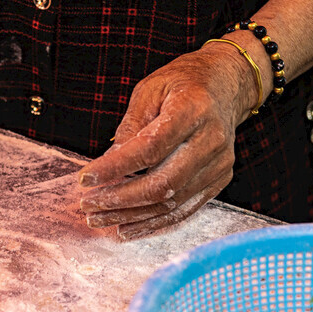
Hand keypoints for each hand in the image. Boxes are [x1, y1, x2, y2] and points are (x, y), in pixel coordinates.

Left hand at [77, 44, 256, 238]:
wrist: (227, 85)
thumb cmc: (183, 84)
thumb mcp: (150, 90)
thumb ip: (130, 126)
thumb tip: (108, 163)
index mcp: (192, 109)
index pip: (149, 147)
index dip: (115, 167)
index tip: (85, 179)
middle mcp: (211, 139)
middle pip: (163, 182)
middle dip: (120, 199)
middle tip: (88, 205)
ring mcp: (219, 163)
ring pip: (171, 202)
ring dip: (131, 216)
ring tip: (99, 218)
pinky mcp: (219, 179)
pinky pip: (184, 209)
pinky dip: (154, 222)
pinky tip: (127, 227)